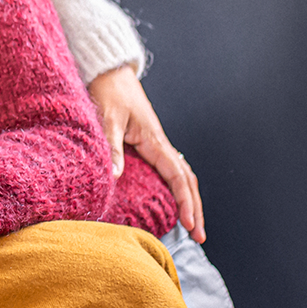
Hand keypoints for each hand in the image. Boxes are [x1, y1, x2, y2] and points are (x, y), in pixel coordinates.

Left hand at [87, 64, 205, 242]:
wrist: (108, 70)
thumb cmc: (107, 91)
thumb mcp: (107, 118)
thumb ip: (111, 147)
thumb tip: (114, 176)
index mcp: (154, 140)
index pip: (177, 177)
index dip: (185, 202)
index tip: (190, 225)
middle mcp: (160, 143)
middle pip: (186, 180)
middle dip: (194, 208)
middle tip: (199, 236)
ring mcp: (156, 143)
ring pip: (181, 174)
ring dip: (188, 199)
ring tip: (191, 224)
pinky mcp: (148, 142)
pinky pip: (169, 168)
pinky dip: (177, 186)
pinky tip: (174, 198)